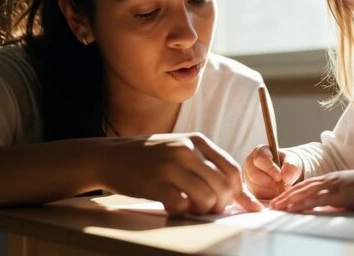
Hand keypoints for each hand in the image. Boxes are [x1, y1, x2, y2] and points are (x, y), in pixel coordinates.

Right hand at [101, 133, 262, 215]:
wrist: (110, 156)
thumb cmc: (150, 157)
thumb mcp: (181, 150)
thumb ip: (208, 165)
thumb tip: (239, 195)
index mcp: (197, 140)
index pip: (232, 169)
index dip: (240, 192)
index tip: (243, 207)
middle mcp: (186, 150)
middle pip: (223, 185)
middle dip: (222, 205)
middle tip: (212, 210)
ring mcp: (170, 166)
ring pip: (206, 197)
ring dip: (204, 211)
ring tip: (193, 210)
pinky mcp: (155, 183)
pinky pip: (182, 205)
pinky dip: (183, 212)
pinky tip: (175, 208)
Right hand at [243, 144, 302, 198]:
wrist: (289, 176)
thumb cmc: (289, 165)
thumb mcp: (294, 162)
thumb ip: (291, 166)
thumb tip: (286, 177)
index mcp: (260, 152)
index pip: (260, 159)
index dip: (269, 168)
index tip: (279, 176)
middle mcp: (250, 164)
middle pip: (253, 175)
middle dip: (269, 182)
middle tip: (281, 185)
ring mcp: (249, 178)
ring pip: (255, 188)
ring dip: (270, 191)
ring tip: (281, 189)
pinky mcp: (251, 191)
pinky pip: (258, 197)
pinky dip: (269, 197)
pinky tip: (276, 194)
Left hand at [269, 170, 353, 211]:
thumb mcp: (346, 192)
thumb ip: (334, 197)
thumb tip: (326, 207)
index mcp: (329, 179)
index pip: (306, 185)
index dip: (293, 191)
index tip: (282, 198)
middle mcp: (327, 180)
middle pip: (302, 187)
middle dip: (286, 196)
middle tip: (274, 204)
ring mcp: (331, 185)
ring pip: (305, 192)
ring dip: (290, 200)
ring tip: (278, 206)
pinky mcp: (336, 193)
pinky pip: (316, 198)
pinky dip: (303, 203)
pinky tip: (294, 208)